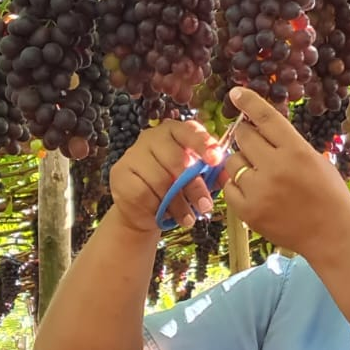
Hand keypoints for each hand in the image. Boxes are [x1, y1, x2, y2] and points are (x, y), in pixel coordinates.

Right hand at [109, 119, 223, 233]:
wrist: (146, 210)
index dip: (203, 145)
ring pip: (161, 180)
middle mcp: (151, 137)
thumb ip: (213, 174)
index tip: (216, 160)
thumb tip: (229, 175)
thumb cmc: (177, 189)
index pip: (189, 131)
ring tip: (188, 218)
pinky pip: (144, 193)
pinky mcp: (120, 174)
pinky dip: (158, 207)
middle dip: (194, 186)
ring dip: (178, 204)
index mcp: (174, 132)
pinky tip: (164, 215)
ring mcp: (133, 154)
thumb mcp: (198, 179)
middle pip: (176, 160)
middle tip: (205, 206)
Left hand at [221, 88, 349, 257]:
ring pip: (232, 161)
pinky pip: (229, 187)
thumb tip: (261, 128)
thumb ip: (290, 144)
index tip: (236, 94)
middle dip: (247, 137)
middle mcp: (276, 167)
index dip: (248, 102)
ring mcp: (260, 190)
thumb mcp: (317, 161)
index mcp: (296, 151)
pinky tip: (253, 191)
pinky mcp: (249, 211)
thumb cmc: (330, 197)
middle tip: (255, 148)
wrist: (333, 236)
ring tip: (258, 175)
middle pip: (243, 136)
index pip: (265, 117)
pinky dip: (237, 186)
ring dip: (241, 163)